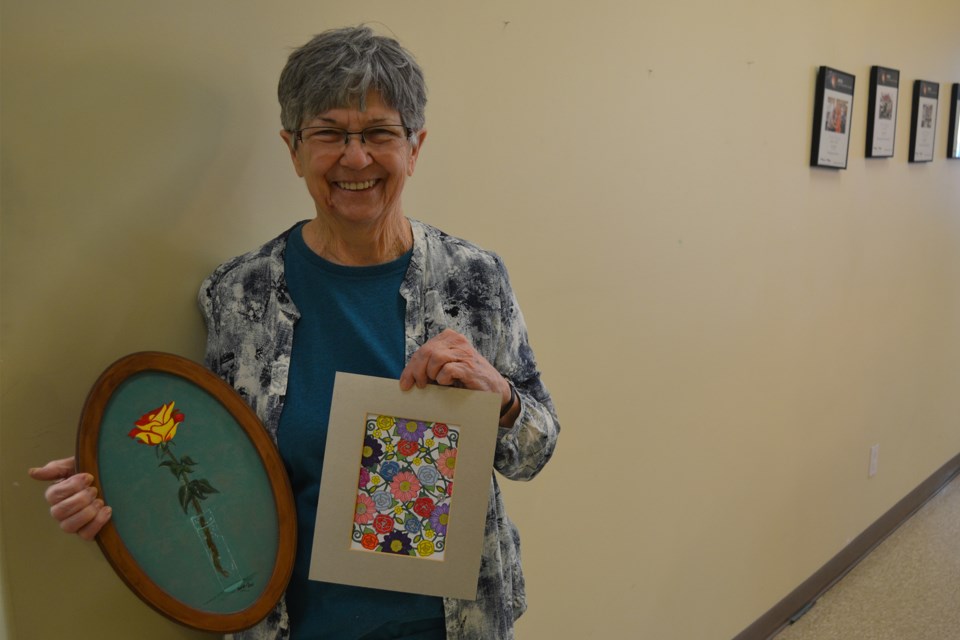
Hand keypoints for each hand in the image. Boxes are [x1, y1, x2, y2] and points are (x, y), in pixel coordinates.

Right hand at [29, 456, 111, 540]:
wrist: (112, 480)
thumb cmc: (90, 474)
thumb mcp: (74, 465)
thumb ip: (55, 468)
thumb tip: (32, 472)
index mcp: (55, 495)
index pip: (54, 495)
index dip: (72, 486)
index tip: (89, 477)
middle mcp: (60, 512)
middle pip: (59, 512)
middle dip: (80, 499)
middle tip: (94, 490)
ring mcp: (73, 524)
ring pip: (68, 526)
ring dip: (86, 513)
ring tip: (99, 501)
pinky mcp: (86, 533)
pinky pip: (86, 535)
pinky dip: (97, 523)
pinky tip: (107, 509)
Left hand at [400, 329, 517, 423]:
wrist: (493, 389)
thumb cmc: (467, 379)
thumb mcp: (446, 367)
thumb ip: (430, 366)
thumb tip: (408, 377)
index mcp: (449, 338)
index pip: (423, 349)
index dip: (411, 367)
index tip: (405, 383)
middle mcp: (457, 341)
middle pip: (426, 352)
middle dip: (417, 371)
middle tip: (419, 386)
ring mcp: (464, 352)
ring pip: (435, 358)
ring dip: (431, 375)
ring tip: (437, 383)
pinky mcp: (469, 366)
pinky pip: (447, 370)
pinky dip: (443, 379)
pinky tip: (448, 383)